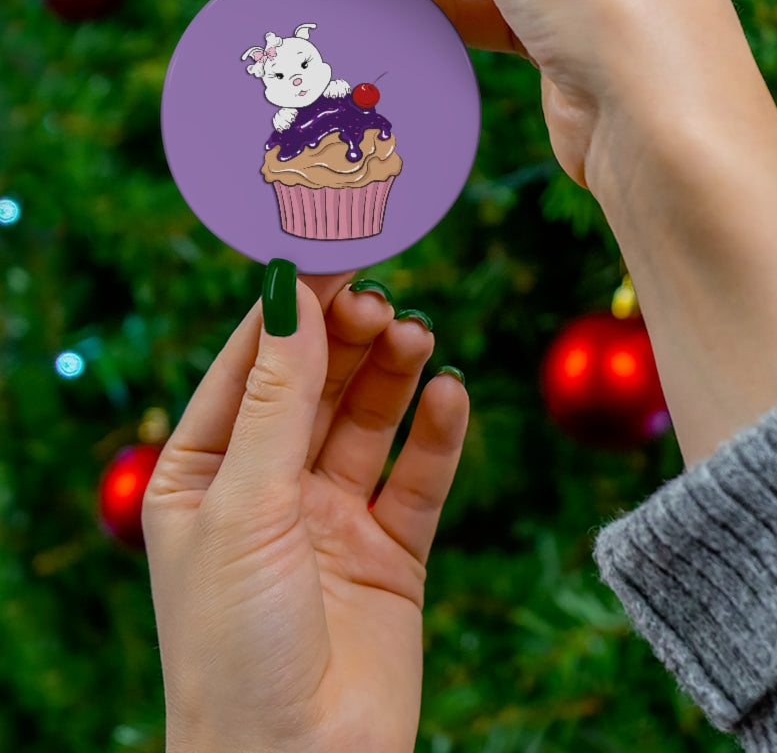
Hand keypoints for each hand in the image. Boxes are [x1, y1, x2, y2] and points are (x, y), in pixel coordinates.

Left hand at [143, 272, 468, 752]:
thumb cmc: (235, 645)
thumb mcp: (245, 506)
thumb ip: (278, 399)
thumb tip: (291, 294)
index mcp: (204, 473)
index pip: (250, 365)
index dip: (291, 308)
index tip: (332, 252)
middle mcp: (269, 487)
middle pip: (316, 384)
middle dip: (347, 338)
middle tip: (381, 300)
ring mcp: (332, 517)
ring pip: (369, 420)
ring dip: (393, 374)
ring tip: (416, 336)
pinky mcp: (391, 550)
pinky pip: (419, 476)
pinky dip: (438, 434)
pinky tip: (450, 395)